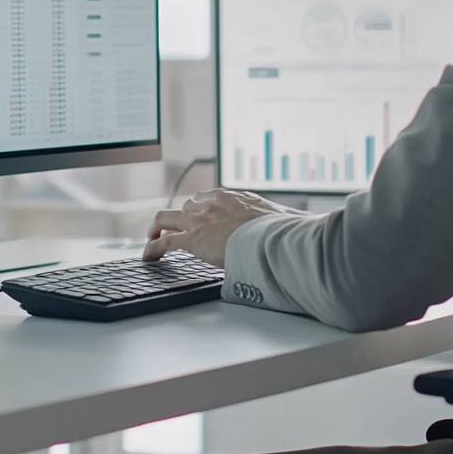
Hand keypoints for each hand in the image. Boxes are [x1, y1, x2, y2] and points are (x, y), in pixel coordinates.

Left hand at [143, 188, 294, 264]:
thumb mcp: (282, 219)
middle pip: (187, 206)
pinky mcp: (191, 238)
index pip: (210, 198)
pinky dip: (151, 249)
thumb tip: (305, 228)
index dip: (202, 208)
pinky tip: (147, 257)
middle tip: (176, 229)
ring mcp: (200, 219)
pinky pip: (163, 242)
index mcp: (233, 197)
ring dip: (156, 228)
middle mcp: (213, 203)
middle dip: (181, 218)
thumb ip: (283, 222)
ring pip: (165, 217)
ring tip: (151, 239)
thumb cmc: (282, 230)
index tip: (201, 216)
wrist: (272, 236)